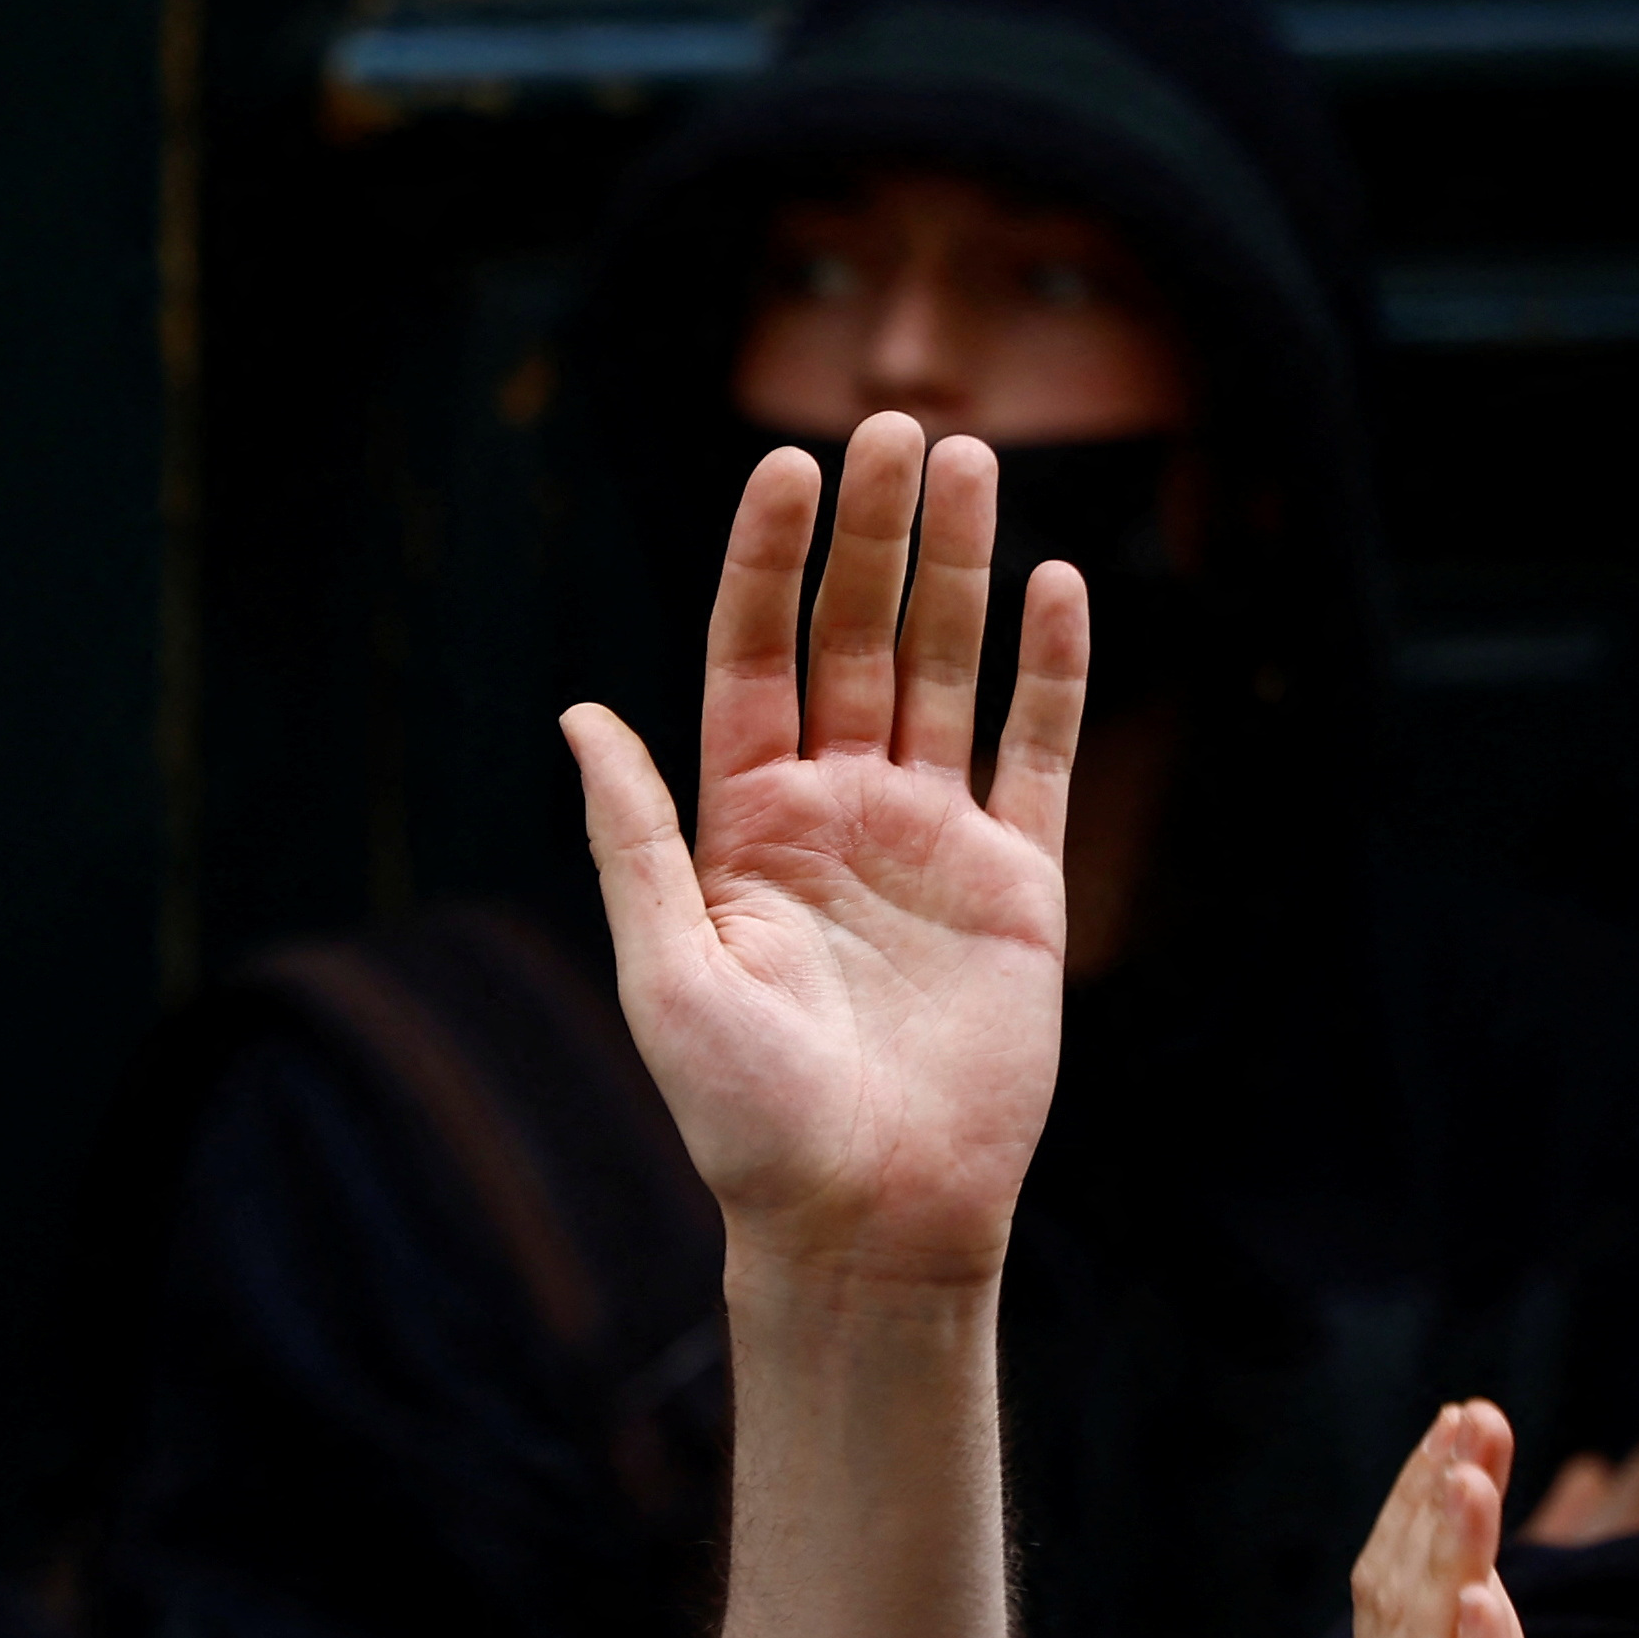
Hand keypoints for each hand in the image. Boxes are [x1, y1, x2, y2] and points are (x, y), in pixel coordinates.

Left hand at [568, 415, 1082, 1293]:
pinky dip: (1052, 669)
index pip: (753, 660)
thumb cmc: (745, 1119)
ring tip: (975, 459)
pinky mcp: (1017, 881)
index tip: (787, 465)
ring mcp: (929, 839)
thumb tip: (577, 715)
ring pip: (945, 671)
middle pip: (854, 640)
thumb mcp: (665, 972)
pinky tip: (1061, 584)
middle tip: (899, 423)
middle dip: (874, 535)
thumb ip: (636, 838)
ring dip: (961, 570)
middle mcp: (835, 814)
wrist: (864, 1214)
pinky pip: (1039, 751)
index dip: (768, 563)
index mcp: (742, 827)